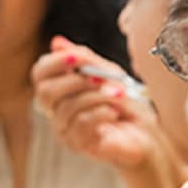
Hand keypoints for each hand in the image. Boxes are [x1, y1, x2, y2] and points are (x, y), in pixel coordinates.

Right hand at [31, 35, 162, 170]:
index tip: (79, 56)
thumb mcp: (108, 72)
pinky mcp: (78, 145)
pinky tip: (115, 113)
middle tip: (100, 78)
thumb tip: (57, 42)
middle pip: (45, 92)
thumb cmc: (127, 102)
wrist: (147, 132)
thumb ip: (84, 59)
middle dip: (75, 80)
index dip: (55, 62)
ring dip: (97, 96)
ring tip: (118, 94)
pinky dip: (100, 113)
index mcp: (61, 88)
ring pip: (67, 108)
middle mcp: (57, 110)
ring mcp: (66, 130)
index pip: (40, 74)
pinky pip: (80, 124)